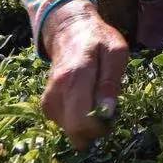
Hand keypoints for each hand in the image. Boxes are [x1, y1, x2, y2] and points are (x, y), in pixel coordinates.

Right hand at [39, 0, 129, 149]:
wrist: (69, 31)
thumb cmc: (98, 41)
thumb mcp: (116, 52)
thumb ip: (111, 81)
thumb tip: (107, 112)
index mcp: (75, 76)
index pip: (81, 120)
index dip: (99, 128)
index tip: (111, 119)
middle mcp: (57, 90)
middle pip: (74, 131)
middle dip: (94, 131)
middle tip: (107, 115)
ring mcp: (48, 98)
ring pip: (69, 130)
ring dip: (86, 125)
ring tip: (96, 103)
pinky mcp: (46, 105)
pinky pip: (64, 124)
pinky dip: (77, 121)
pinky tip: (85, 104)